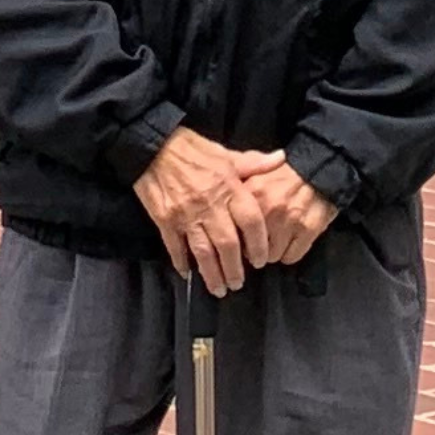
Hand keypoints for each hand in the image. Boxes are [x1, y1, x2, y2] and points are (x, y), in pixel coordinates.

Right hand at [131, 128, 260, 294]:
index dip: (259, 244)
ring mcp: (186, 215)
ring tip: (219, 289)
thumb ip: (254, 163)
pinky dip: (181, 261)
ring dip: (212, 274)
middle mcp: (210, 205)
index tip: (261, 260)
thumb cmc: (193, 149)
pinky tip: (187, 273)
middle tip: (238, 284)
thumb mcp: (226, 153)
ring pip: (203, 252)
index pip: (251, 221)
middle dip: (234, 268)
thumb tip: (282, 159)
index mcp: (229, 188)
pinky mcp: (165, 220)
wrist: (153, 145)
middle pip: (227, 244)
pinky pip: (174, 247)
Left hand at [229, 152, 336, 270]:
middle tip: (260, 240)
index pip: (233, 229)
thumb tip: (220, 212)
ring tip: (278, 239)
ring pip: (272, 256)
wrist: (319, 168)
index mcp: (252, 193)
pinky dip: (290, 253)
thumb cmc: (284, 174)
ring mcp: (289, 222)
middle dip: (254, 248)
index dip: (235, 236)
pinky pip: (291, 257)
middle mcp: (268, 210)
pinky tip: (292, 241)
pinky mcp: (307, 231)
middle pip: (250, 248)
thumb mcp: (255, 173)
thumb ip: (237, 188)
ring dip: (273, 251)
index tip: (238, 237)